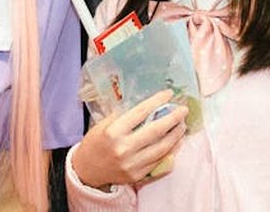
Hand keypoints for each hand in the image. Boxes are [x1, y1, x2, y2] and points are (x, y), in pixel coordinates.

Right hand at [71, 90, 186, 189]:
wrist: (86, 171)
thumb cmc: (94, 143)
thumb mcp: (103, 124)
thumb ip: (124, 116)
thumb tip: (148, 105)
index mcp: (113, 132)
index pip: (141, 112)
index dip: (157, 101)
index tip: (168, 94)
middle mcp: (124, 148)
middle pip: (156, 130)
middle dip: (173, 118)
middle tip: (183, 110)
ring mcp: (132, 164)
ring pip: (163, 148)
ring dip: (176, 135)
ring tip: (182, 124)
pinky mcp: (138, 176)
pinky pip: (160, 162)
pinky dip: (171, 150)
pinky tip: (176, 142)